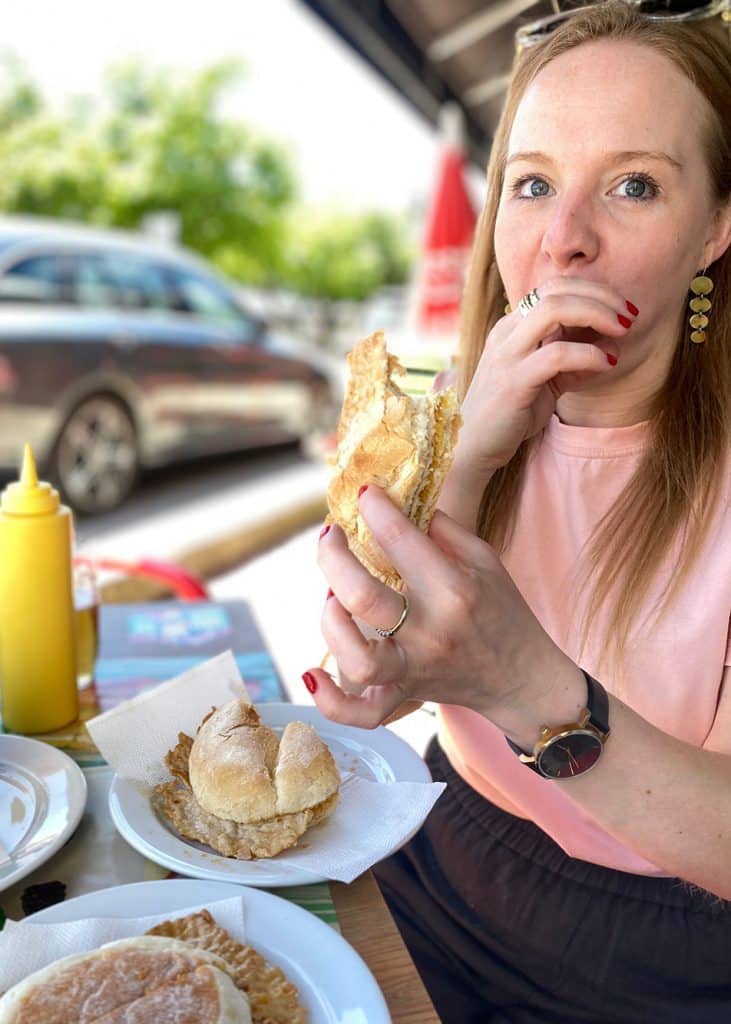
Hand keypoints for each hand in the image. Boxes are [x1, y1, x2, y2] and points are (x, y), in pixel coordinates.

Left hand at [305, 485, 577, 733]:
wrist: (523, 679)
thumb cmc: (502, 611)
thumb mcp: (485, 560)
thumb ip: (442, 530)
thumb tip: (395, 506)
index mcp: (454, 590)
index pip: (400, 539)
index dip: (374, 508)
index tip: (363, 494)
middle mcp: (431, 632)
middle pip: (362, 596)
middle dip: (333, 556)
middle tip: (331, 536)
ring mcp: (415, 669)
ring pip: (356, 657)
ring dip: (331, 621)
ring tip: (331, 598)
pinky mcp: (404, 696)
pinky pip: (361, 713)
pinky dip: (330, 700)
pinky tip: (311, 672)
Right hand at [457, 277, 636, 475]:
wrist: (471, 447)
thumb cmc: (509, 415)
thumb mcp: (547, 382)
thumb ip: (574, 361)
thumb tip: (613, 346)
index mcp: (511, 327)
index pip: (554, 288)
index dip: (593, 290)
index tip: (622, 310)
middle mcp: (506, 333)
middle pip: (556, 289)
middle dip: (601, 296)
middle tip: (630, 316)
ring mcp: (507, 355)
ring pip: (554, 309)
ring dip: (597, 314)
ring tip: (623, 330)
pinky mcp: (513, 382)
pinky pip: (557, 355)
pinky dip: (589, 354)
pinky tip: (608, 364)